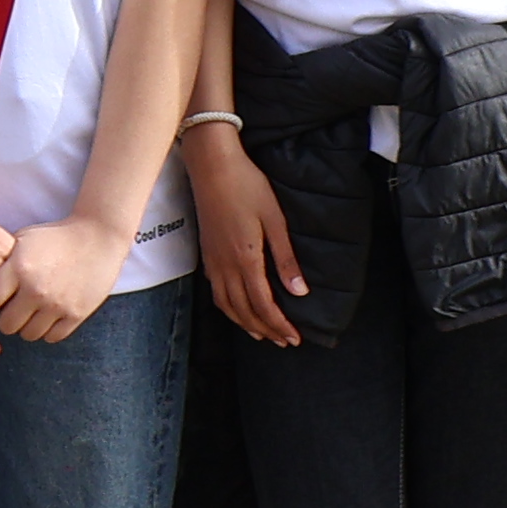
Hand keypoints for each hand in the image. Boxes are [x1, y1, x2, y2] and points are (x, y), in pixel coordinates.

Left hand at [0, 214, 123, 346]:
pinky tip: (48, 316)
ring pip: (28, 335)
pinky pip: (52, 337)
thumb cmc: (56, 237)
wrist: (98, 238)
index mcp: (19, 268)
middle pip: (6, 325)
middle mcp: (36, 289)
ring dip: (26, 327)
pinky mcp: (76, 314)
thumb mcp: (24, 240)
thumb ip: (3, 262)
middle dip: (5, 319)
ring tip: (30, 313)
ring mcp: (57, 304)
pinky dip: (47, 330)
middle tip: (11, 310)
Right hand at [191, 137, 304, 351]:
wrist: (212, 166)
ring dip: (246, 324)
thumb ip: (286, 258)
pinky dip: (229, 309)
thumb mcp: (275, 219)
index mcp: (246, 259)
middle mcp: (226, 266)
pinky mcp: (207, 255)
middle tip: (284, 341)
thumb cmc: (247, 187)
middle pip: (245, 311)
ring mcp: (213, 262)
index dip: (280, 325)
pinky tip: (237, 309)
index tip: (295, 337)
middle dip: (266, 330)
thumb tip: (300, 292)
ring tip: (262, 334)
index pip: (264, 305)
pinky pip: (216, 293)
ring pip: (227, 306)